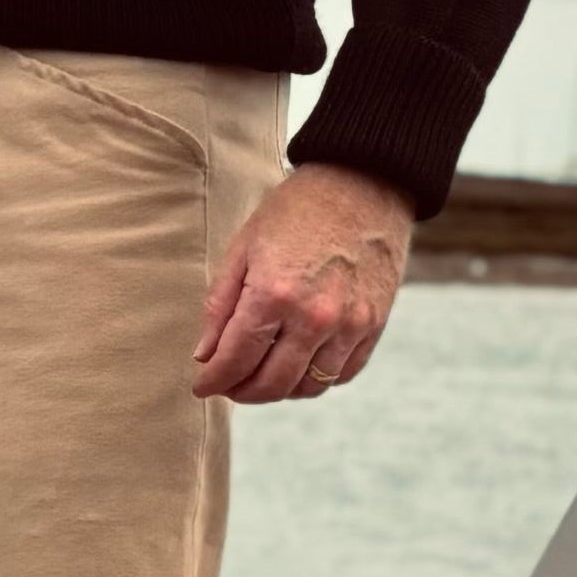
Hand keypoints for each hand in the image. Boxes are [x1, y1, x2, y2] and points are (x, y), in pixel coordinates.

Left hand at [195, 159, 412, 406]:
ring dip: (279, 390)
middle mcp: (314, 317)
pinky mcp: (374, 325)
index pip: (236, 360)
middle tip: (228, 385)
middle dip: (242, 392)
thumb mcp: (244, 246)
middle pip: (271, 384)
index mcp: (273, 294)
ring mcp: (349, 325)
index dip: (214, 380)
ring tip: (262, 376)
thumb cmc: (297, 210)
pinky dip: (317, 378)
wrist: (364, 184)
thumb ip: (221, 305)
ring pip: (308, 387)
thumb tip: (205, 354)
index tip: (202, 386)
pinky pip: (343, 373)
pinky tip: (299, 365)